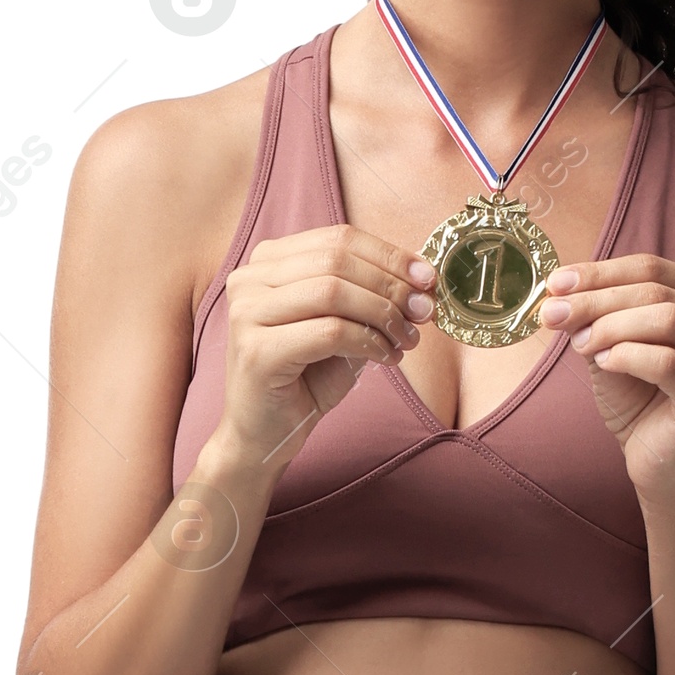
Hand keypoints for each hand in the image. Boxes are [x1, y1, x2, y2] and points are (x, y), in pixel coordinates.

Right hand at [217, 225, 433, 470]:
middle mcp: (249, 279)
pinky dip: (367, 342)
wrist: (263, 436)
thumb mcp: (342, 327)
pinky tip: (385, 358)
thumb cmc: (303, 380)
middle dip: (391, 285)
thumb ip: (368, 298)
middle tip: (424, 311)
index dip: (389, 255)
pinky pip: (328, 332)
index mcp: (268, 261)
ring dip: (382, 314)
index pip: (338, 238)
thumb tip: (421, 280)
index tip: (427, 278)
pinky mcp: (256, 351)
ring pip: (332, 292)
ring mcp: (247, 313)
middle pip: (337, 260)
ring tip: (407, 339)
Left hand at [543, 250, 674, 503]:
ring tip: (582, 345)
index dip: (601, 272)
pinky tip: (604, 363)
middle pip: (658, 291)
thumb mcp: (611, 343)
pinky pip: (669, 363)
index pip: (653, 268)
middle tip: (555, 315)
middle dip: (598, 299)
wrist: (653, 459)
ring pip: (669, 320)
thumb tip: (562, 290)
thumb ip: (595, 314)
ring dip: (613, 327)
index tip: (555, 284)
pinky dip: (629, 356)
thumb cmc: (638, 397)